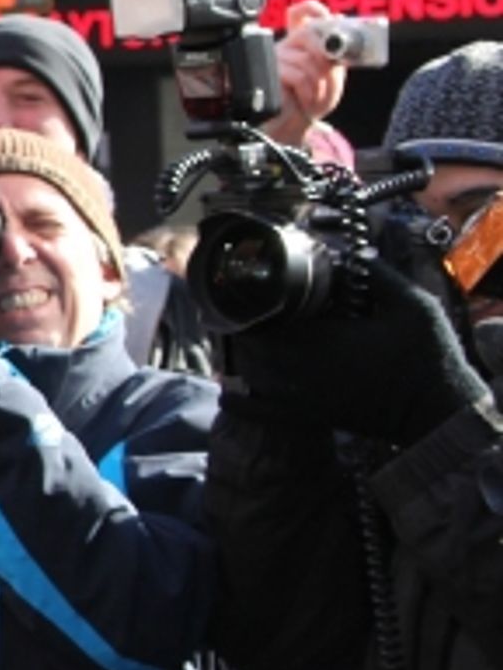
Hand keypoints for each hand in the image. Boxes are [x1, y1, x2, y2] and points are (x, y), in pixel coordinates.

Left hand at [229, 257, 486, 444]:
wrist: (438, 413)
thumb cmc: (427, 359)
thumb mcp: (411, 305)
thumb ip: (376, 274)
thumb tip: (346, 253)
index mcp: (321, 341)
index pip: (262, 319)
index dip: (246, 301)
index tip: (243, 284)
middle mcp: (302, 372)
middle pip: (248, 346)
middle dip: (240, 324)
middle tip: (237, 302)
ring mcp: (302, 398)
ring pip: (250, 375)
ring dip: (240, 354)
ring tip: (239, 331)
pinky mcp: (309, 416)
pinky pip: (261, 411)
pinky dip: (242, 397)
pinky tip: (231, 387)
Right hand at [265, 0, 347, 148]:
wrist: (293, 127)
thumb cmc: (311, 101)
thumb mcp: (332, 76)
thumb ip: (336, 53)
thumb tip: (339, 23)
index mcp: (302, 42)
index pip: (301, 13)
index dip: (312, 9)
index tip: (332, 20)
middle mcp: (287, 44)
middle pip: (310, 33)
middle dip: (326, 57)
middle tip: (329, 75)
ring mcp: (276, 57)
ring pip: (307, 59)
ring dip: (319, 84)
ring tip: (316, 98)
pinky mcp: (269, 73)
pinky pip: (297, 75)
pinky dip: (308, 92)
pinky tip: (305, 101)